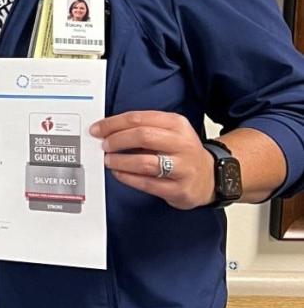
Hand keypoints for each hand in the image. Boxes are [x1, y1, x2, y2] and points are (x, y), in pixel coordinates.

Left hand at [91, 111, 213, 209]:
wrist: (211, 177)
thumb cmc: (181, 153)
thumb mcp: (169, 132)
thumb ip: (143, 128)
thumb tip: (106, 131)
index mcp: (177, 124)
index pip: (139, 118)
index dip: (113, 124)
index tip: (97, 129)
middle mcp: (182, 143)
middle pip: (142, 136)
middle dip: (116, 140)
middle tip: (103, 145)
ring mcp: (183, 167)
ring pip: (145, 162)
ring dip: (120, 161)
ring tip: (108, 160)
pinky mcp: (179, 188)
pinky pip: (147, 183)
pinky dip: (128, 178)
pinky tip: (118, 173)